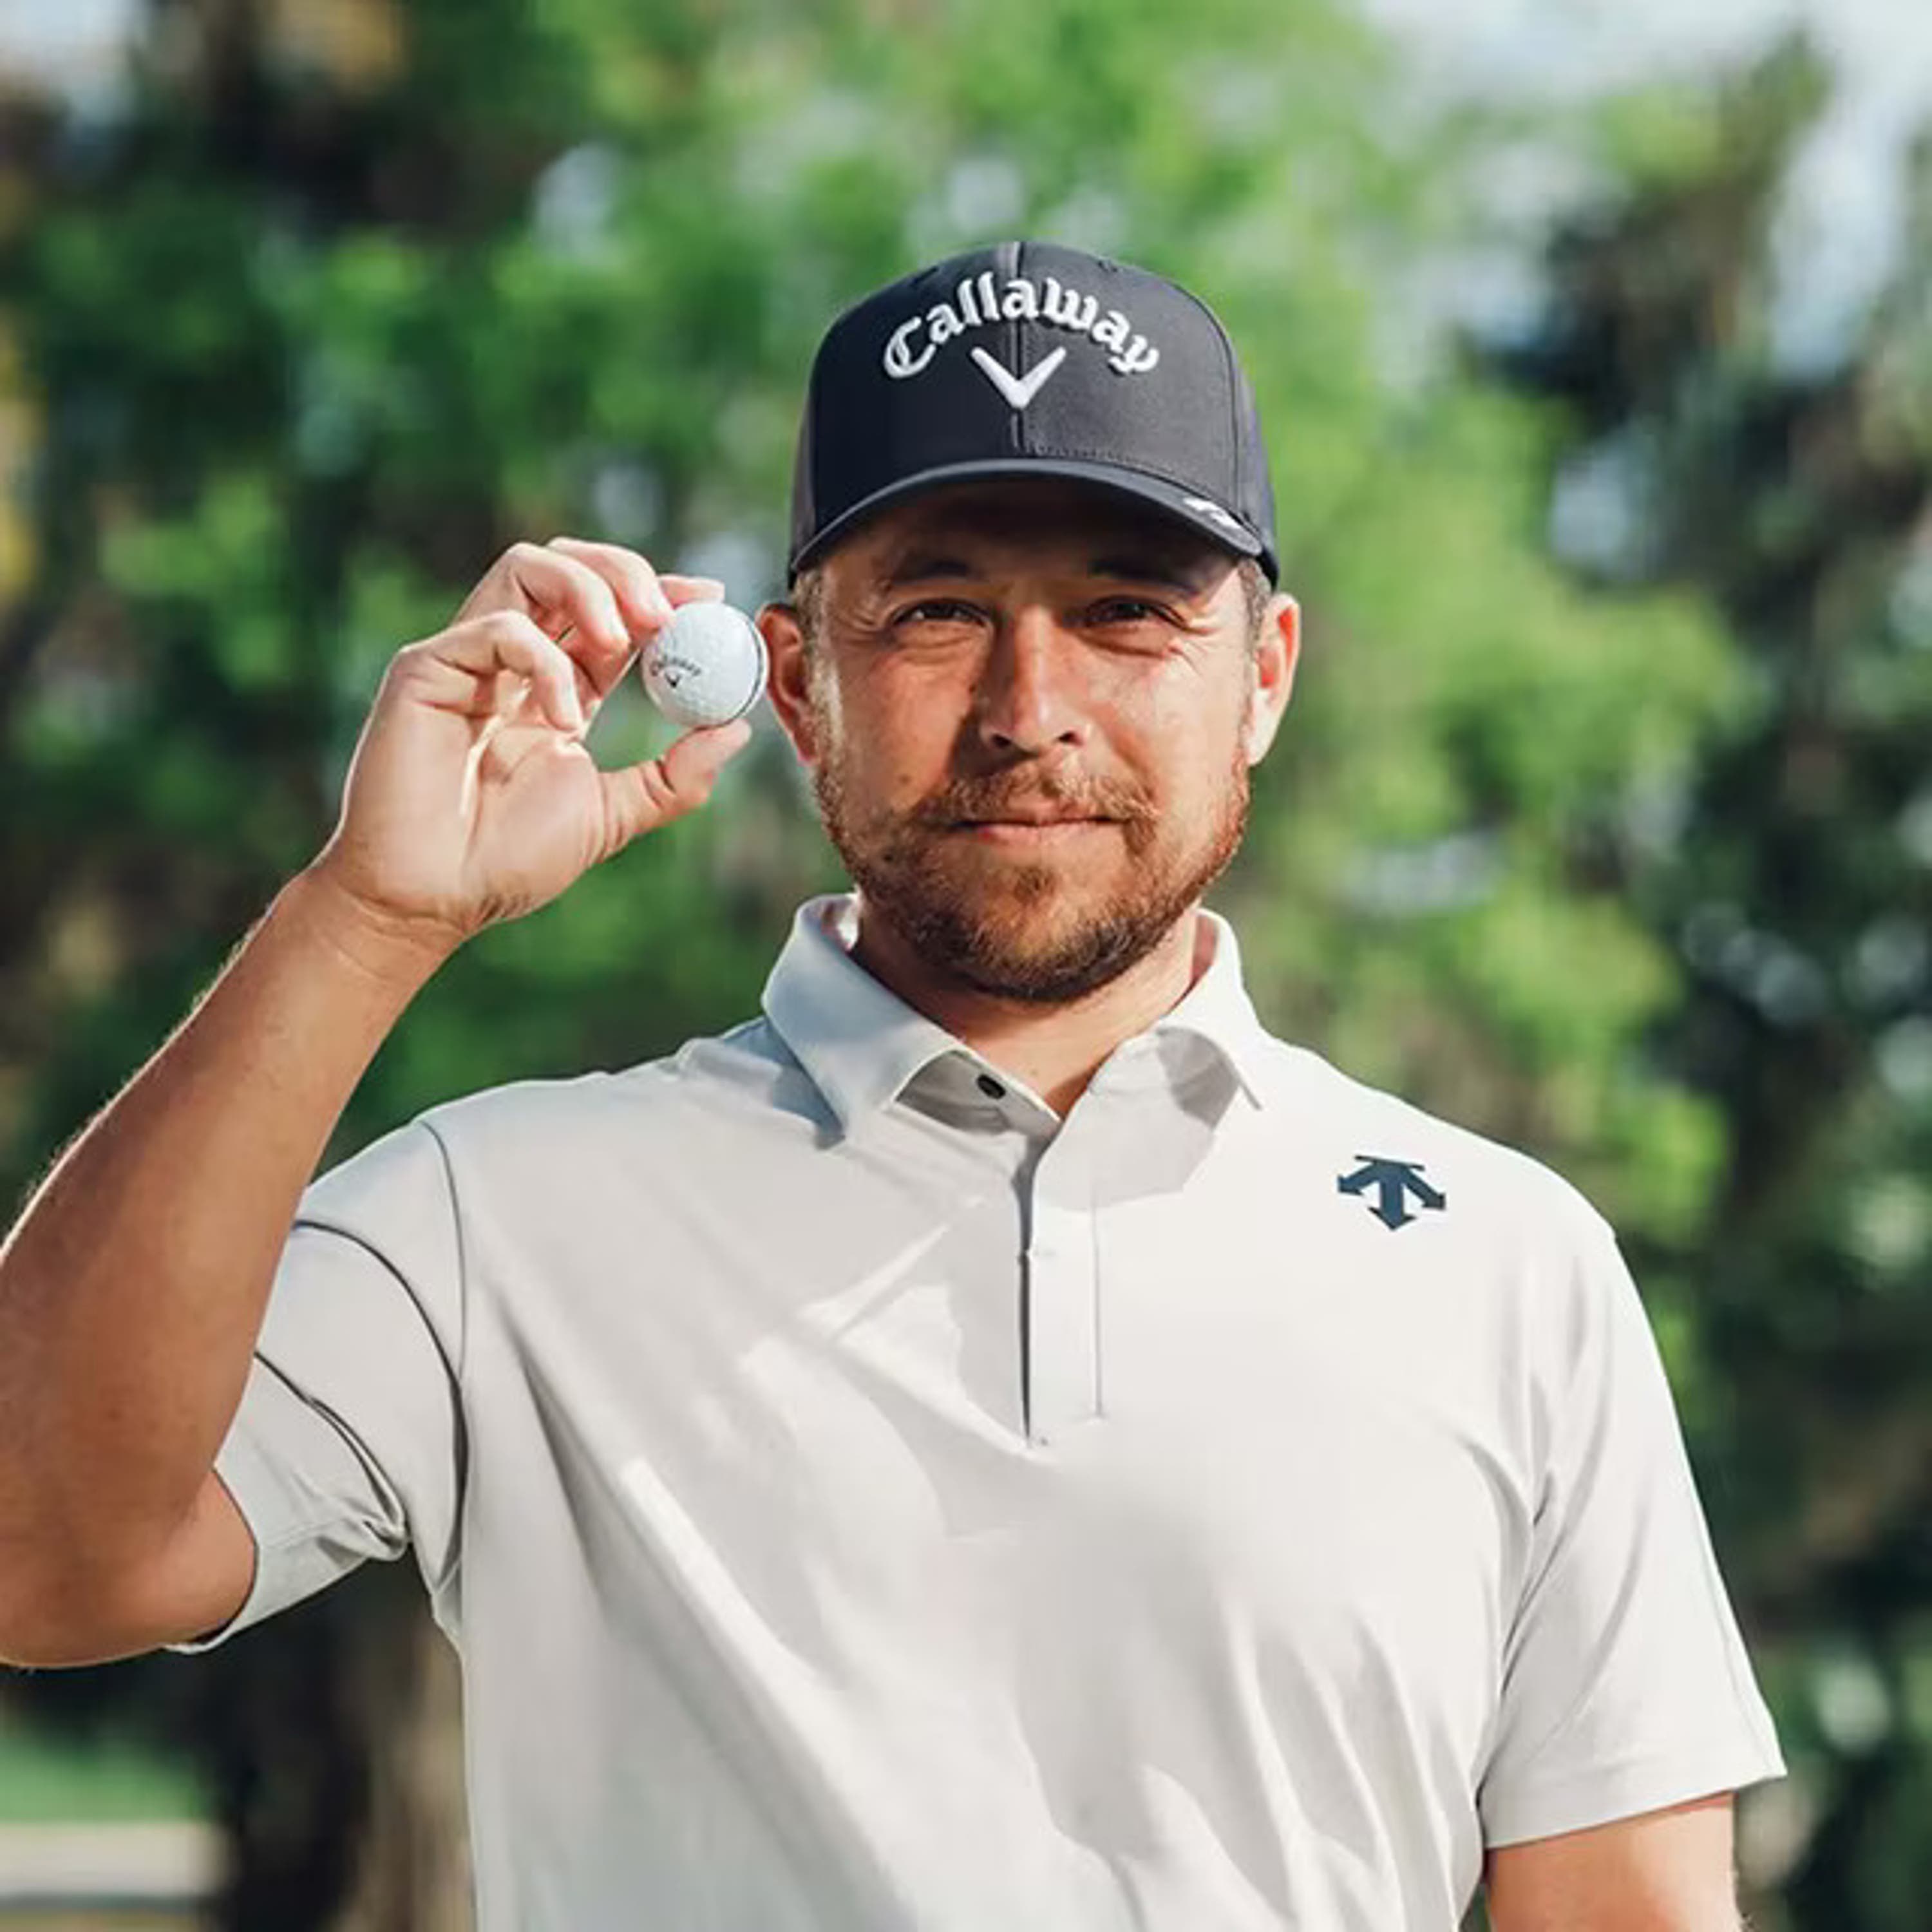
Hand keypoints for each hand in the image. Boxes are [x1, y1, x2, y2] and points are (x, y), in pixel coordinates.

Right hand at [308, 538, 751, 960]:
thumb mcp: (612, 815)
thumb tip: (738, 730)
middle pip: (567, 565)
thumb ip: (674, 777)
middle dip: (627, 572)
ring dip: (589, 589)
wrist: (432, 900)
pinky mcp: (425, 668)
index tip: (710, 598)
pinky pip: (498, 627)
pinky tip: (563, 717)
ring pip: (526, 566)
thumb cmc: (507, 862)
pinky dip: (546, 659)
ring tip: (625, 640)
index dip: (659, 592)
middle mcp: (510, 660)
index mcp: (554, 686)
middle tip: (668, 615)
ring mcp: (465, 658)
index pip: (609, 612)